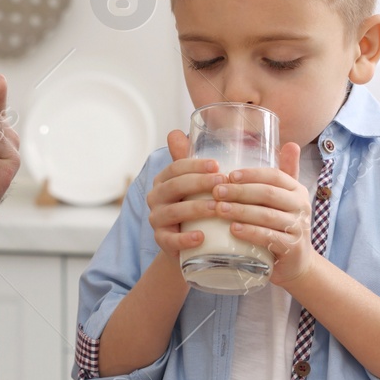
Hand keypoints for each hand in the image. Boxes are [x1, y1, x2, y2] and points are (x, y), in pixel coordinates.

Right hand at [145, 129, 224, 254]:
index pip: (176, 168)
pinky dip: (185, 239)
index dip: (195, 165)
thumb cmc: (197, 208)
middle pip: (175, 186)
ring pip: (174, 211)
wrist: (191, 246)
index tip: (217, 166)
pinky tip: (201, 237)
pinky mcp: (162, 242)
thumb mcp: (198, 185)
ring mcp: (157, 220)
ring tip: (218, 208)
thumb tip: (178, 132)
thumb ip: (193, 161)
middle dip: (200, 183)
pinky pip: (170, 240)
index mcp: (164, 180)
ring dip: (197, 208)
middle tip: (223, 183)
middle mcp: (156, 198)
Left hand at [210, 141, 314, 285]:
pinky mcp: (292, 248)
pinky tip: (233, 230)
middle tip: (216, 191)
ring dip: (241, 211)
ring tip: (219, 209)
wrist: (295, 262)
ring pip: (267, 215)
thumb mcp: (282, 198)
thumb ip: (282, 173)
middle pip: (268, 193)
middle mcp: (301, 206)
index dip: (251, 174)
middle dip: (240, 191)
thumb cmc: (280, 225)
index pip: (274, 175)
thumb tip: (290, 143)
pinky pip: (269, 237)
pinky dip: (250, 232)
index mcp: (297, 190)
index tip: (229, 174)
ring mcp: (298, 228)